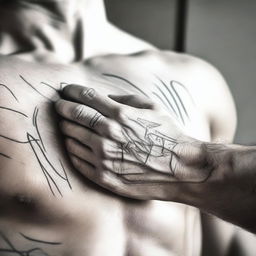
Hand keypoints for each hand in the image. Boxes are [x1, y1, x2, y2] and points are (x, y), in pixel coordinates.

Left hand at [55, 84, 211, 199]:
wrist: (180, 169)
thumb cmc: (168, 135)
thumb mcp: (153, 108)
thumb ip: (127, 99)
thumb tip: (106, 98)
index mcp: (121, 115)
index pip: (86, 97)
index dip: (72, 91)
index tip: (65, 90)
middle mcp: (109, 134)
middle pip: (74, 116)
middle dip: (63, 108)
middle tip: (59, 106)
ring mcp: (104, 157)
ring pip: (71, 137)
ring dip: (65, 128)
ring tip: (66, 125)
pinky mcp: (103, 176)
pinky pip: (77, 160)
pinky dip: (71, 149)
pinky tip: (73, 144)